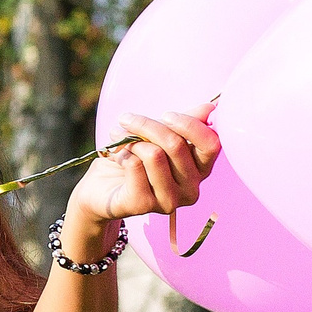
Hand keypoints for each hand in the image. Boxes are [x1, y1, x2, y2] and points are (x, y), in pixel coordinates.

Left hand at [70, 106, 220, 224]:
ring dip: (131, 139)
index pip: (210, 144)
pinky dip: (121, 153)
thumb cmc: (135, 159)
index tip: (166, 114)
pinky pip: (134, 165)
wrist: (101, 187)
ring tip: (118, 137)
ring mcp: (169, 200)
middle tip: (127, 119)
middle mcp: (191, 189)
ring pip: (154, 154)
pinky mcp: (144, 205)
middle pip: (176, 145)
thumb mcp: (159, 136)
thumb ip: (185, 123)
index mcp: (200, 170)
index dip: (189, 124)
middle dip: (148, 126)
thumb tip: (210, 107)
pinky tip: (116, 157)